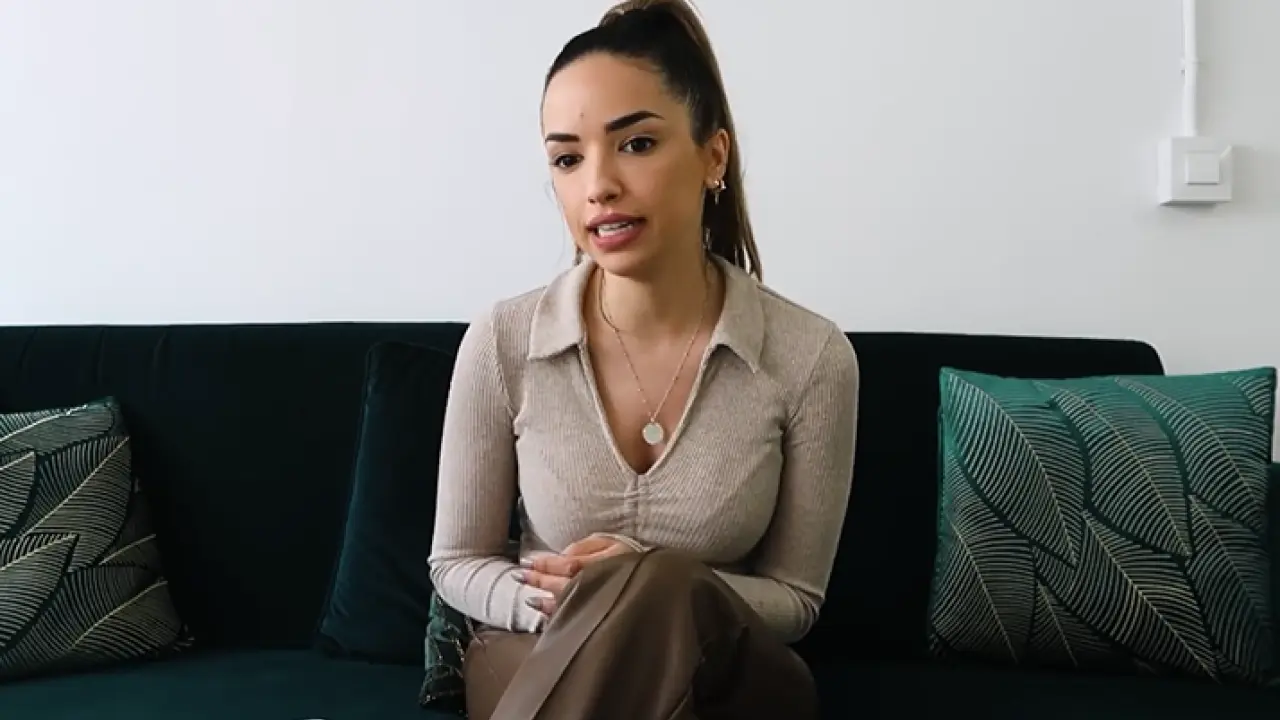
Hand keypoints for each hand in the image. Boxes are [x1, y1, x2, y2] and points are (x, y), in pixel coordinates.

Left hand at [517, 534, 635, 615]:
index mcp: (604, 562)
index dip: (547, 564)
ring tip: (530, 599)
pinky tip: (546, 615)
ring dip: (546, 602)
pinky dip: (559, 617)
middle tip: (520, 576)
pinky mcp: (602, 616)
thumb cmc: (632, 559)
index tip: (528, 562)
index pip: (569, 564)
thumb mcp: (611, 542)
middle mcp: (601, 583)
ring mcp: (601, 603)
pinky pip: (577, 619)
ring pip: (569, 604)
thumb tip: (562, 557)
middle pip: (564, 583)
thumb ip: (585, 547)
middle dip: (540, 580)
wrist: (660, 584)